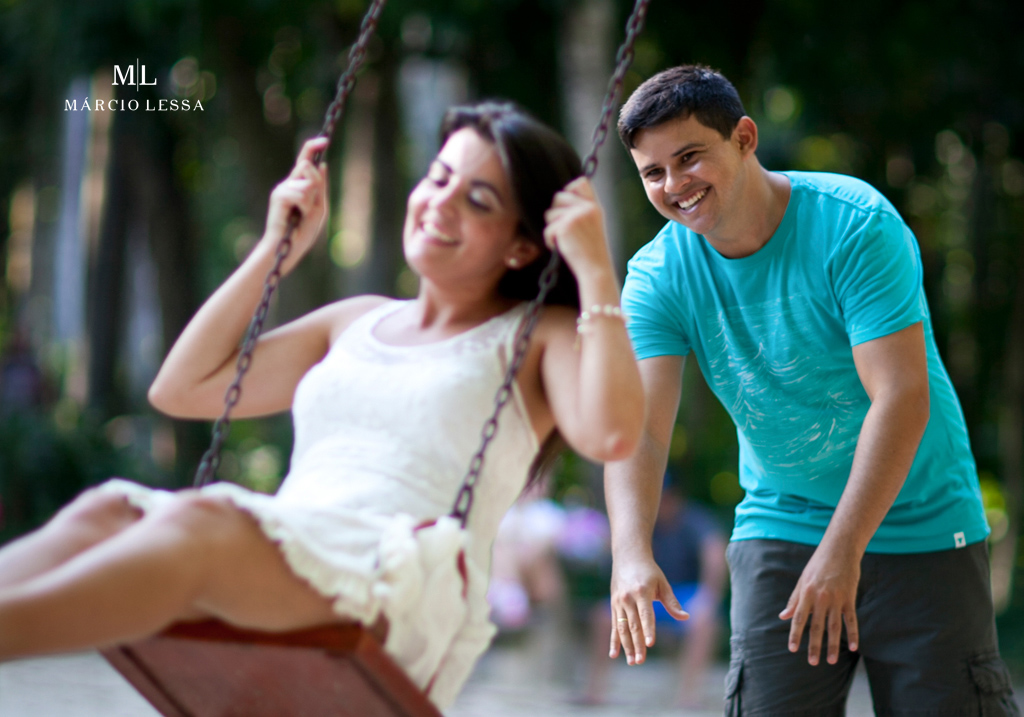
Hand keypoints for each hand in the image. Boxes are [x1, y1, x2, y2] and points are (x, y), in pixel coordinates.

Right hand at [260, 136, 329, 273]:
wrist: (287, 248)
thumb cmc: (302, 231)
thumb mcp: (319, 208)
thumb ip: (320, 187)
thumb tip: (323, 164)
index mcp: (299, 185)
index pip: (305, 160)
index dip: (313, 147)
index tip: (325, 140)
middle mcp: (289, 183)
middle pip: (307, 165)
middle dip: (316, 183)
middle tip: (310, 206)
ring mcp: (282, 188)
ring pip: (307, 182)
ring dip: (310, 201)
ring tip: (301, 215)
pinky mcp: (278, 195)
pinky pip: (301, 193)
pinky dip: (304, 207)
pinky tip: (296, 216)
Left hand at [542, 177, 613, 279]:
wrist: (595, 268)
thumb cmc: (591, 251)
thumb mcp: (593, 225)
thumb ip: (583, 210)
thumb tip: (561, 199)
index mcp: (595, 206)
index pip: (581, 182)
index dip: (570, 189)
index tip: (568, 207)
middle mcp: (587, 208)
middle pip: (558, 197)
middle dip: (555, 213)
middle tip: (563, 229)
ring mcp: (576, 216)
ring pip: (550, 213)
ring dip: (552, 228)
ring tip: (563, 240)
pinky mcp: (565, 226)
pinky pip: (548, 229)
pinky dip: (549, 240)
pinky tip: (558, 247)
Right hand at [609, 554, 688, 664]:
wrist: (628, 556)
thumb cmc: (649, 571)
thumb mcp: (662, 583)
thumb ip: (672, 602)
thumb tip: (685, 617)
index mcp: (641, 591)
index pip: (645, 614)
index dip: (648, 629)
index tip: (650, 644)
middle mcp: (628, 598)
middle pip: (633, 625)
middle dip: (637, 644)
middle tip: (640, 661)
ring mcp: (618, 602)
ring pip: (622, 628)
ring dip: (626, 646)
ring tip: (632, 661)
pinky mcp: (613, 605)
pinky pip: (614, 625)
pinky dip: (614, 640)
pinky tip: (614, 654)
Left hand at [779, 542, 860, 665]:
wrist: (840, 548)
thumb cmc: (818, 564)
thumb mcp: (802, 580)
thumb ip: (794, 600)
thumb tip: (783, 616)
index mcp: (806, 593)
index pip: (799, 618)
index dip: (796, 634)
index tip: (793, 649)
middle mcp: (821, 598)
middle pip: (816, 626)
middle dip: (814, 645)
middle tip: (812, 662)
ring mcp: (836, 599)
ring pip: (834, 626)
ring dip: (833, 645)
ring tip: (831, 661)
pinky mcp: (849, 598)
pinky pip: (851, 619)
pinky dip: (852, 633)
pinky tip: (853, 647)